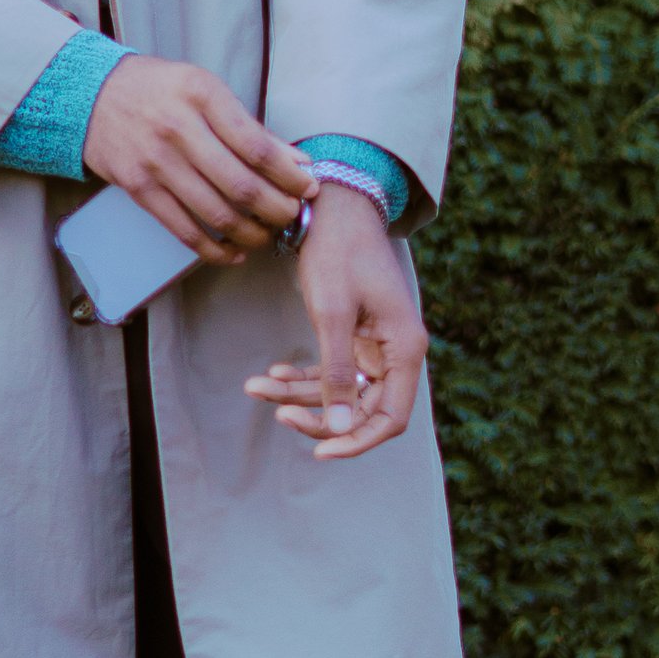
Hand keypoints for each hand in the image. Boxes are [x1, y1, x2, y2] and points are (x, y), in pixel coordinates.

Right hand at [82, 55, 315, 264]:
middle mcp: (178, 128)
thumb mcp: (205, 89)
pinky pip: (184, 230)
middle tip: (292, 216)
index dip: (289, 176)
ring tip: (268, 234)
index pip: (256, 147)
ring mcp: (156, 162)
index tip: (309, 189)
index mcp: (202, 95)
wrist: (92, 95)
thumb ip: (249, 126)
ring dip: (251, 233)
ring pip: (216, 213)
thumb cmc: (159, 89)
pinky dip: (215, 250)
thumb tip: (296, 163)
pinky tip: (235, 252)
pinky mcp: (139, 189)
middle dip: (277, 209)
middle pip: (241, 185)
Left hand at [244, 183, 427, 459]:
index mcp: (403, 349)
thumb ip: (337, 374)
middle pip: (361, 409)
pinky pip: (329, 369)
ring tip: (255, 387)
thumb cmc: (338, 253)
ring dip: (298, 393)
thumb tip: (340, 427)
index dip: (357, 441)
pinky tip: (270, 373)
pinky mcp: (353, 334)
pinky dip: (300, 375)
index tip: (320, 452)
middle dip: (317, 414)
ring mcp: (374, 344)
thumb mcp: (333, 314)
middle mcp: (395, 351)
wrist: (333, 205)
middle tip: (277, 413)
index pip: (390, 418)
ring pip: (338, 390)